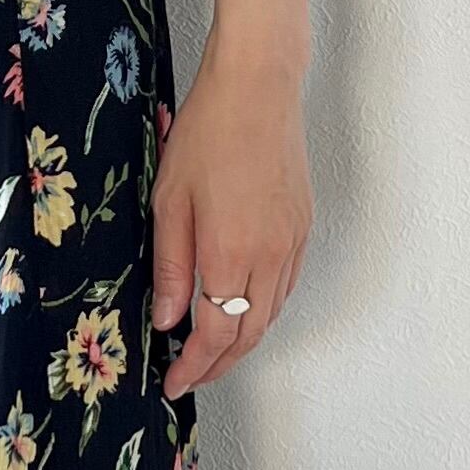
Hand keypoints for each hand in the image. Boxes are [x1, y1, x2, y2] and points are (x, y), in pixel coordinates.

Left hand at [150, 43, 312, 397]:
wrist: (258, 88)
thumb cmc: (208, 133)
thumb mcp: (169, 202)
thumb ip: (170, 267)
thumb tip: (167, 319)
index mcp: (230, 253)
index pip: (215, 334)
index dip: (194, 367)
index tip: (174, 382)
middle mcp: (269, 256)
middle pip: (248, 335)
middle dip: (219, 365)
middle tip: (190, 376)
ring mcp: (291, 242)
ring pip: (271, 315)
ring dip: (243, 341)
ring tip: (212, 351)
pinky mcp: (302, 227)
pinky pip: (285, 287)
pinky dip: (263, 311)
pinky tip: (243, 309)